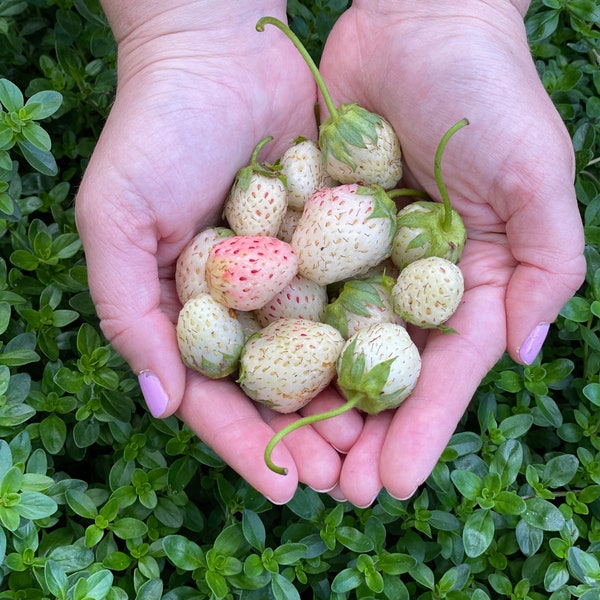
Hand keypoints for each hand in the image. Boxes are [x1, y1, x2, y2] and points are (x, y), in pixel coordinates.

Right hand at [75, 1, 362, 502]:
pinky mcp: (331, 240)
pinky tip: (401, 372)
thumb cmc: (153, 132)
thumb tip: (161, 402)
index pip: (217, 397)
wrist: (216, 51)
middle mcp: (242, 302)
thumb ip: (128, 312)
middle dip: (308, 437)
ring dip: (348, 401)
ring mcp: (289, 274)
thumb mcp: (117, 219)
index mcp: (188, 310)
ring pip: (322, 354)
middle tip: (346, 480)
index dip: (247, 446)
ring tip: (379, 446)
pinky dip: (373, 336)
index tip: (286, 489)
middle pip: (277, 388)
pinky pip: (353, 297)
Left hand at [318, 0, 585, 504]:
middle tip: (338, 490)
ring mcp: (356, 259)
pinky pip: (291, 291)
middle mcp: (409, 280)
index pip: (445, 371)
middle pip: (384, 374)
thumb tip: (524, 352)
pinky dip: (274, 334)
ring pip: (331, 345)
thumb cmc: (488, 91)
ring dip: (313, 403)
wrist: (417, 21)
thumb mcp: (536, 174)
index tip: (394, 482)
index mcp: (468, 280)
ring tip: (293, 459)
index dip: (422, 429)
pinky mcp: (312, 229)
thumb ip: (546, 264)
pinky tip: (254, 381)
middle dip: (363, 434)